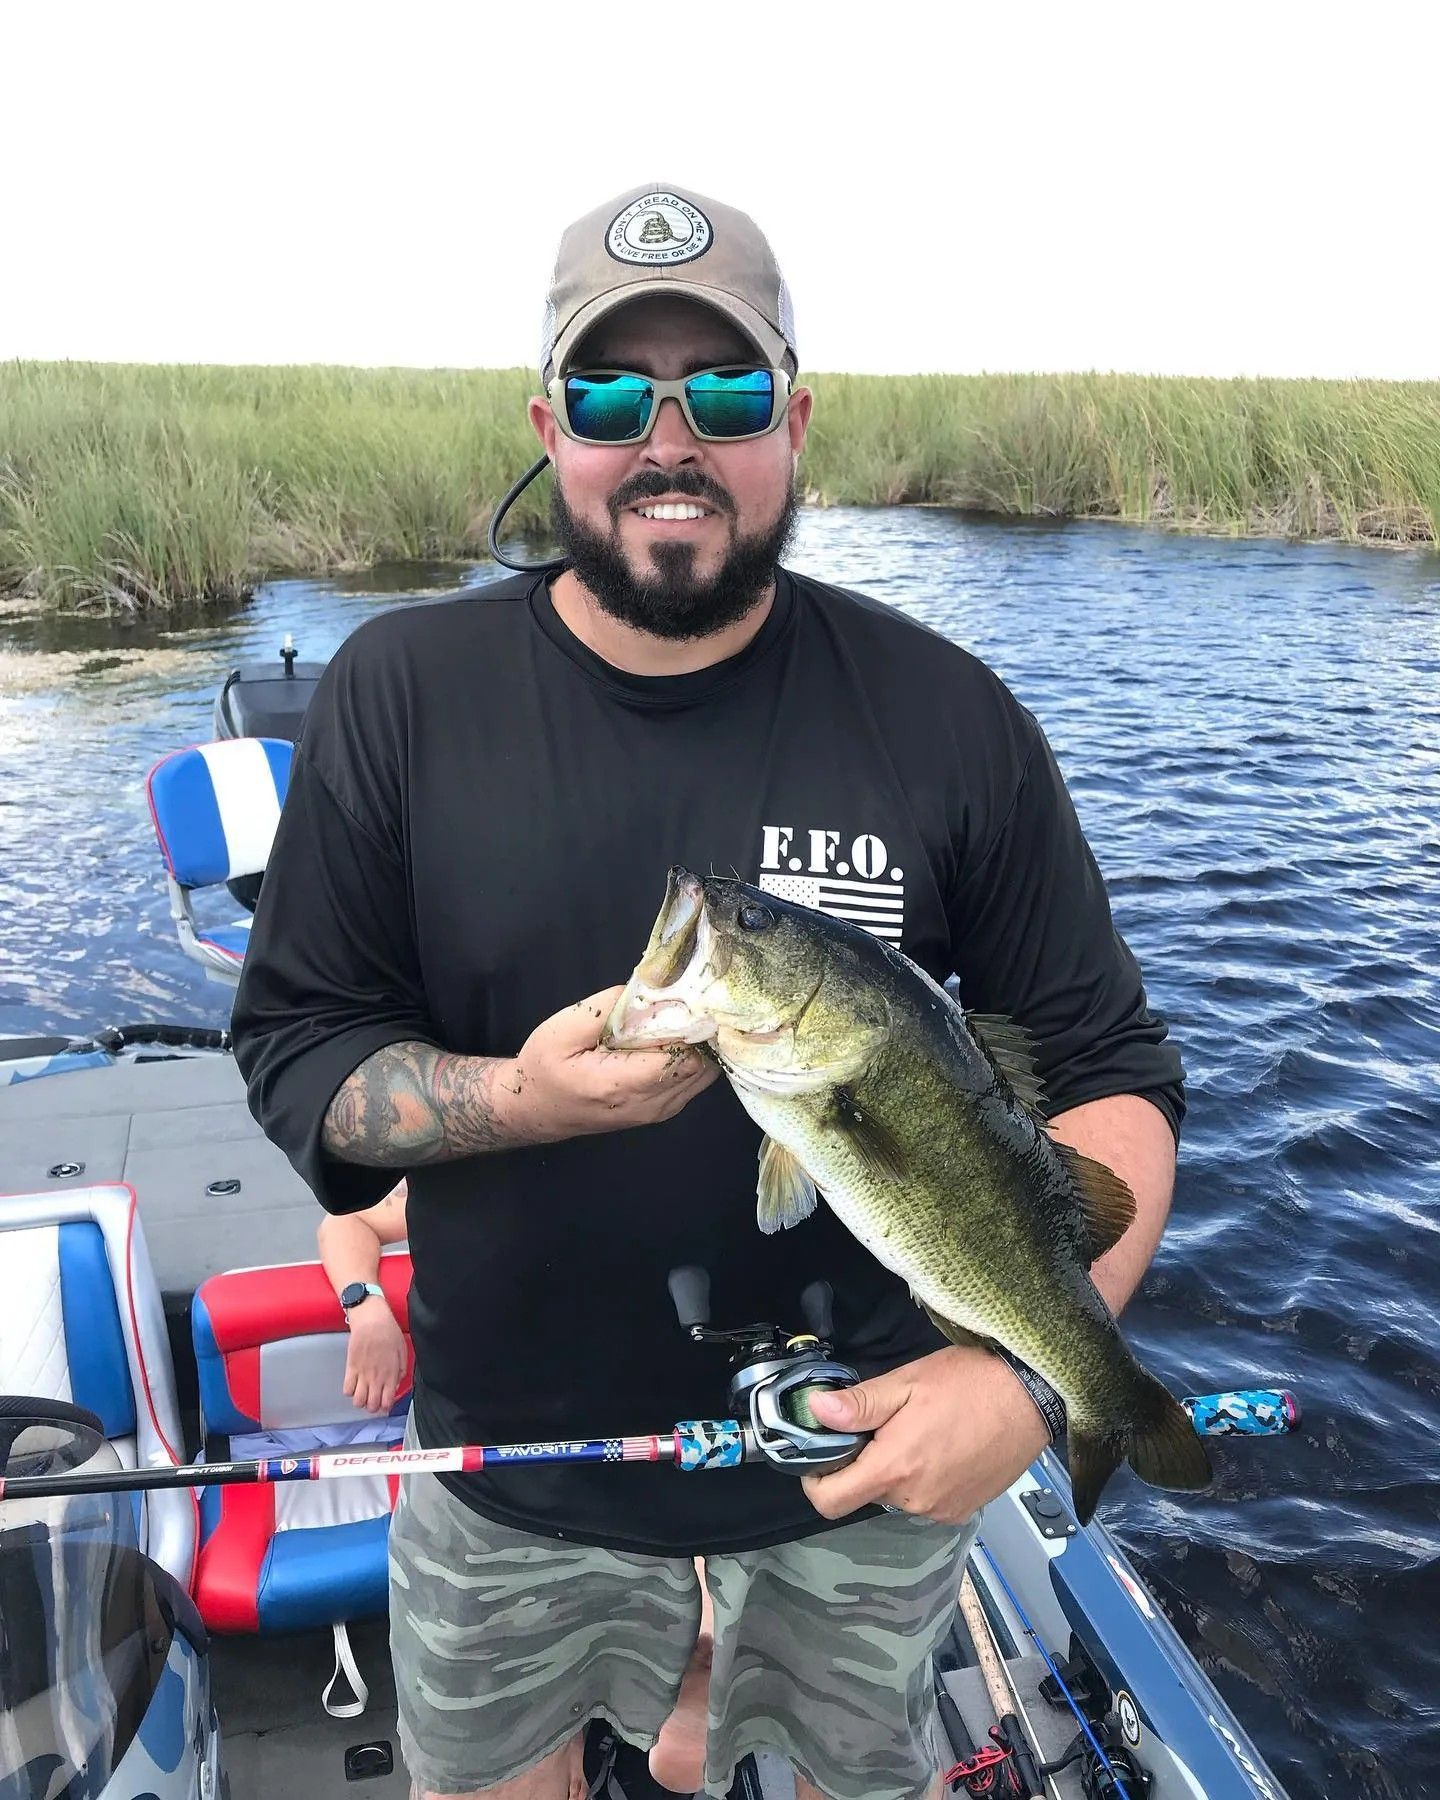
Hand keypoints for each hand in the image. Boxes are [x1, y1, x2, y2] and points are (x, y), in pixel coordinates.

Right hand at [342, 1301, 408, 1414]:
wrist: (372, 1320)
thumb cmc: (389, 1332)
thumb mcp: (402, 1350)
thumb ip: (401, 1370)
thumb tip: (396, 1383)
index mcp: (391, 1375)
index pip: (387, 1402)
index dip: (386, 1407)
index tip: (385, 1403)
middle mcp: (376, 1378)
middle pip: (371, 1406)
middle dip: (373, 1407)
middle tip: (373, 1399)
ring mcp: (362, 1375)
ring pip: (358, 1402)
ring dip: (360, 1401)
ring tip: (363, 1393)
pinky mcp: (351, 1368)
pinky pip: (346, 1390)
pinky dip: (350, 1391)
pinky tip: (354, 1384)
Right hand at [496, 987, 719, 1144]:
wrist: (536, 1109)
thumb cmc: (544, 1068)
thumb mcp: (561, 1029)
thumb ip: (606, 1009)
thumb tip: (650, 991)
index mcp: (620, 1084)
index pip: (683, 1058)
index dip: (690, 1026)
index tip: (684, 1000)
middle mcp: (647, 1105)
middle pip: (700, 1065)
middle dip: (698, 1032)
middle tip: (685, 1005)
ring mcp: (659, 1112)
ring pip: (703, 1075)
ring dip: (698, 1046)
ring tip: (678, 1020)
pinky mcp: (662, 1111)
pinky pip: (694, 1082)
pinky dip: (693, 1059)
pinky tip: (673, 1039)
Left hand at [800, 1346, 1051, 1524]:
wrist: (1034, 1397)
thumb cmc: (970, 1382)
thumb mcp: (907, 1382)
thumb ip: (859, 1404)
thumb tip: (815, 1412)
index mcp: (895, 1468)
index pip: (831, 1501)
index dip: (815, 1479)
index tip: (823, 1452)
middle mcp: (916, 1500)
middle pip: (864, 1494)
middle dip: (863, 1462)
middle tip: (882, 1424)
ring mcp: (942, 1509)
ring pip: (897, 1496)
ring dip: (896, 1469)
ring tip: (919, 1430)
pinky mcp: (964, 1510)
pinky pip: (926, 1500)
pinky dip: (923, 1478)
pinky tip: (942, 1446)